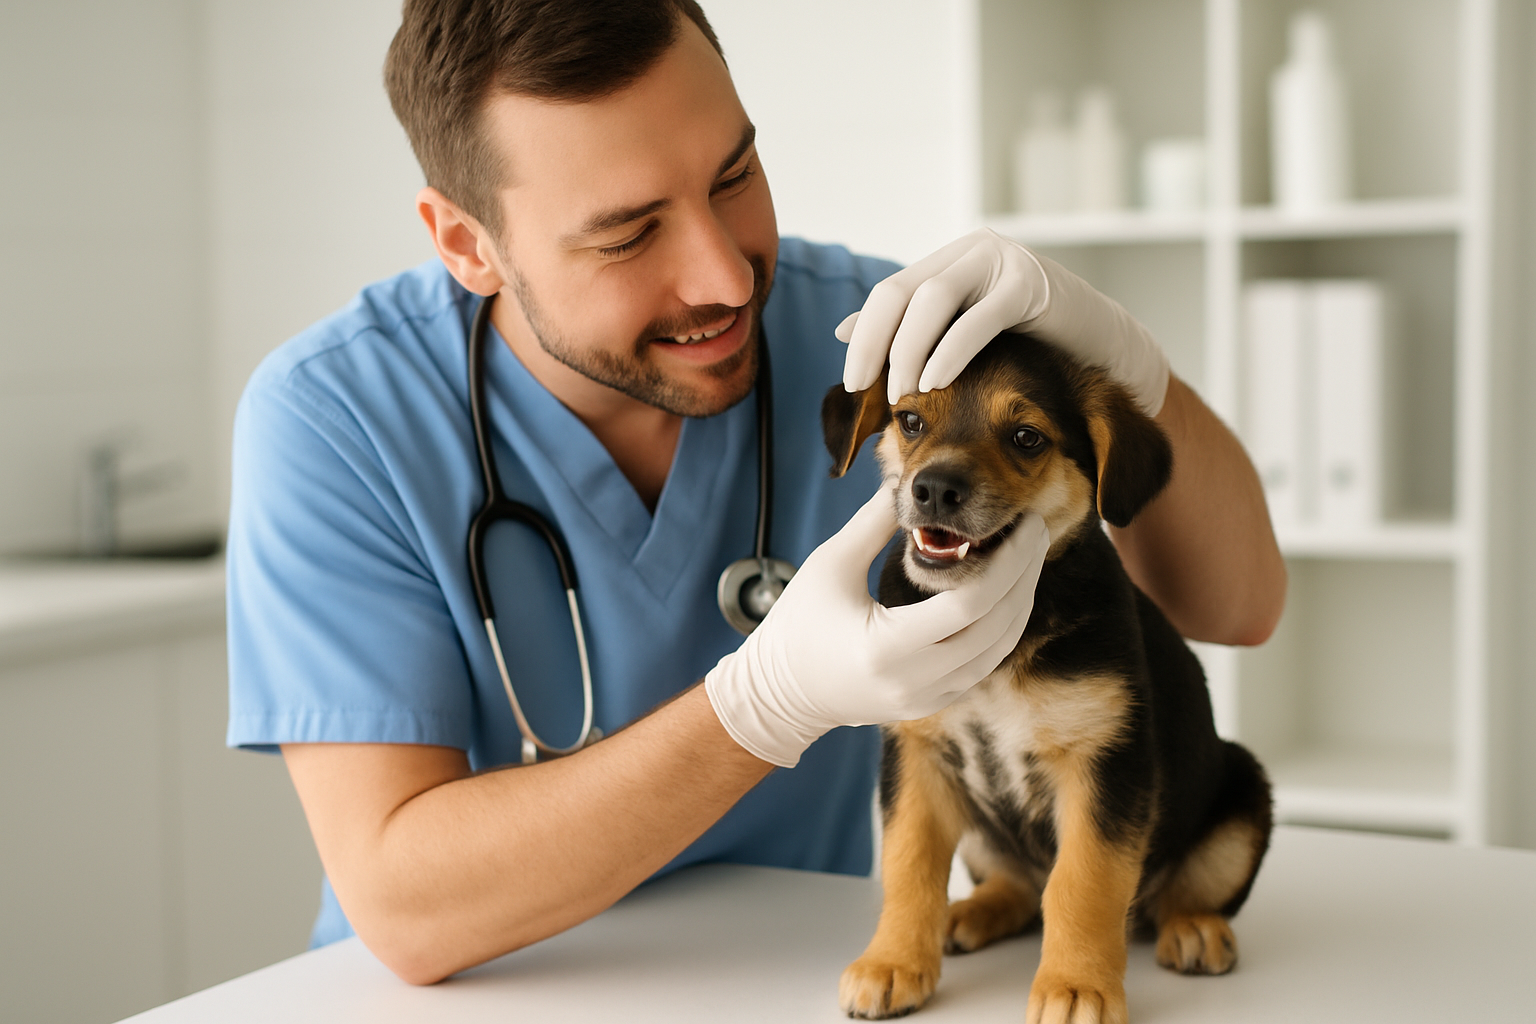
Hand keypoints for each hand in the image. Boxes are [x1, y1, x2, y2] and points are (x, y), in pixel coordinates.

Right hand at [704, 488, 1049, 767]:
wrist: (782, 695)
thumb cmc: (798, 624)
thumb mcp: (829, 565)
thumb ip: (873, 524)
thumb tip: (907, 480)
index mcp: (887, 648)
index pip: (969, 605)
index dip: (1008, 562)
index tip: (1024, 525)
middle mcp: (915, 682)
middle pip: (997, 628)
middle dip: (1025, 576)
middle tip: (1036, 530)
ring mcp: (927, 699)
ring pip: (998, 650)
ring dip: (1020, 601)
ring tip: (1028, 557)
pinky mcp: (933, 704)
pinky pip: (983, 664)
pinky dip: (1001, 626)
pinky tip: (1007, 591)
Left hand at [838, 228, 1169, 415]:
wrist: (1097, 346)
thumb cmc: (1027, 345)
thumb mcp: (960, 333)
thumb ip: (908, 328)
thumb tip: (844, 329)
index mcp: (948, 262)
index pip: (889, 294)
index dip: (864, 337)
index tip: (853, 383)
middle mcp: (970, 254)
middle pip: (902, 292)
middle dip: (877, 343)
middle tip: (869, 390)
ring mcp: (1001, 263)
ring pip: (933, 299)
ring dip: (910, 349)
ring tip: (903, 392)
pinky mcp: (1031, 285)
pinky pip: (979, 317)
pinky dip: (951, 351)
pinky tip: (936, 382)